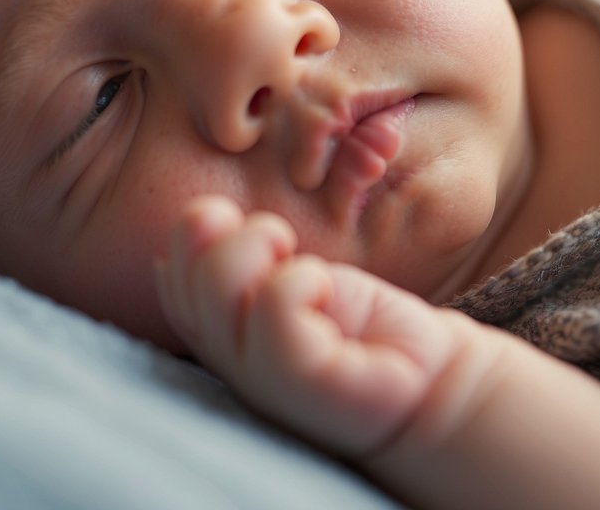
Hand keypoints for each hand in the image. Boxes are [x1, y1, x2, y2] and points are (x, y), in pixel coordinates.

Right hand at [155, 194, 478, 457]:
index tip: (235, 219)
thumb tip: (201, 216)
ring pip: (221, 286)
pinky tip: (327, 290)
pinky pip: (277, 306)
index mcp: (219, 336)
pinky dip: (301, 278)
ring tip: (298, 259)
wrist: (430, 380)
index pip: (169, 283)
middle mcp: (228, 362)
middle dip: (218, 230)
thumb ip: (245, 261)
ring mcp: (260, 379)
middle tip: (275, 237)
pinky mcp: (302, 384)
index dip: (187, 236)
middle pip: (182, 280)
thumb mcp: (290, 280)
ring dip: (259, 244)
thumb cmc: (358, 325)